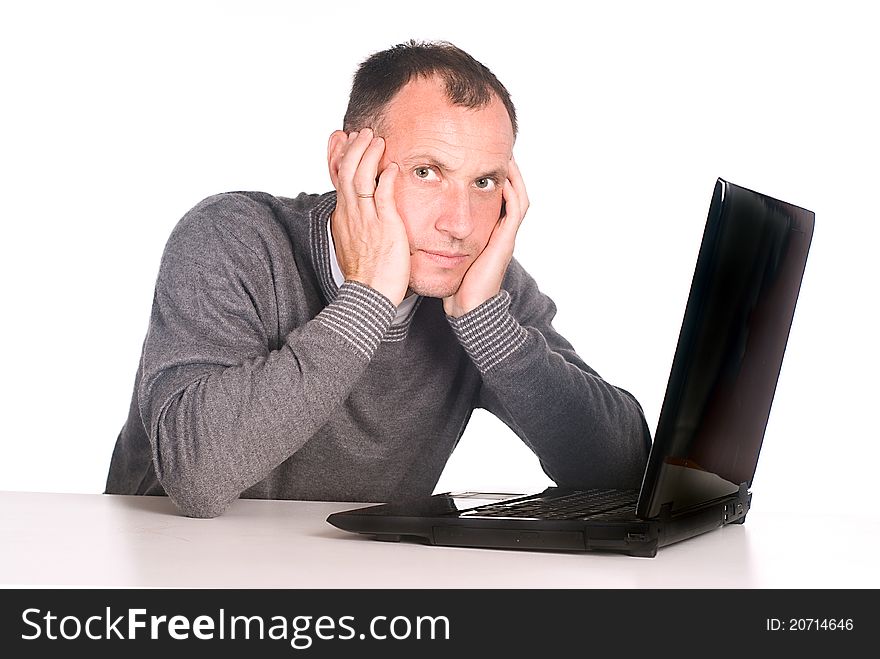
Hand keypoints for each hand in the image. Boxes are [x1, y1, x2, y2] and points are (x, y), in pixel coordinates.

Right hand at [328, 128, 410, 305]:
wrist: (368, 297)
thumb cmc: (367, 276)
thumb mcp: (355, 244)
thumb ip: (357, 225)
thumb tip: (359, 215)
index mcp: (344, 218)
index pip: (338, 179)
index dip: (341, 157)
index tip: (346, 141)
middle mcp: (351, 215)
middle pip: (346, 172)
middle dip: (354, 148)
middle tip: (363, 133)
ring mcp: (367, 220)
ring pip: (361, 178)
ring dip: (369, 156)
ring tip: (378, 140)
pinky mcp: (385, 228)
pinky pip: (383, 196)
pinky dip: (387, 178)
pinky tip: (393, 167)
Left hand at [443, 156, 529, 316]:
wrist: (468, 308)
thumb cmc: (455, 286)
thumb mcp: (448, 254)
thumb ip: (441, 238)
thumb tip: (419, 223)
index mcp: (488, 234)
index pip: (496, 199)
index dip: (493, 179)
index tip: (482, 160)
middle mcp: (500, 233)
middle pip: (511, 194)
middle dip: (508, 172)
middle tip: (501, 151)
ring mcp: (505, 237)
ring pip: (518, 198)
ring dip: (514, 177)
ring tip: (507, 157)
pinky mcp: (505, 242)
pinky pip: (515, 212)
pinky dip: (512, 194)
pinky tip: (505, 179)